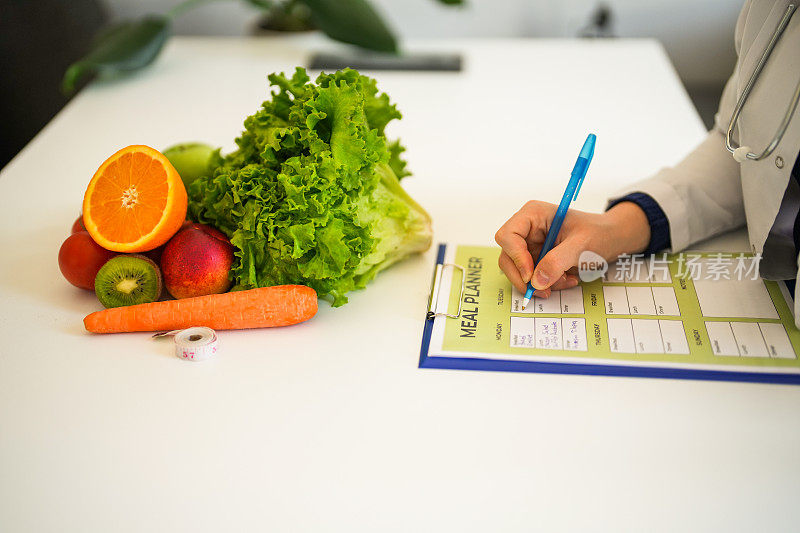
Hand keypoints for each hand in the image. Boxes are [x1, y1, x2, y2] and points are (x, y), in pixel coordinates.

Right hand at [494, 200, 650, 296]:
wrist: (611, 239)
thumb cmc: (598, 233)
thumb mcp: (581, 245)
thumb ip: (557, 261)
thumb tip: (536, 281)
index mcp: (533, 215)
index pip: (508, 236)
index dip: (516, 257)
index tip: (531, 275)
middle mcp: (527, 229)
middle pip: (508, 256)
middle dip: (525, 277)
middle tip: (543, 290)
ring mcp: (530, 245)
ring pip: (519, 271)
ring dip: (539, 283)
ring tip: (565, 281)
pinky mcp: (536, 259)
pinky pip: (532, 277)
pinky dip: (547, 283)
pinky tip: (566, 279)